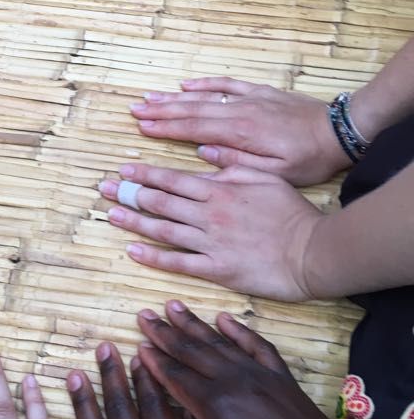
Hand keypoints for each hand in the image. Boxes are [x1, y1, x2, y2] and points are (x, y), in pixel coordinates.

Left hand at [99, 163, 323, 299]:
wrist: (313, 251)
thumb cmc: (292, 213)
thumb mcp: (265, 175)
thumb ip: (232, 163)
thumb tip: (204, 149)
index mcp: (220, 189)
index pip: (172, 179)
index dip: (145, 174)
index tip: (123, 170)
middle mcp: (209, 214)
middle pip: (160, 201)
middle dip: (129, 193)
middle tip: (105, 188)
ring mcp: (211, 242)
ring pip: (163, 229)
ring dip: (134, 221)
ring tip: (110, 214)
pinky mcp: (217, 269)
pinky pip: (178, 262)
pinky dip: (153, 256)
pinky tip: (133, 250)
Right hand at [129, 77, 349, 184]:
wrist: (339, 131)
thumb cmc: (309, 158)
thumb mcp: (275, 173)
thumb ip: (237, 162)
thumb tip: (204, 153)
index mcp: (239, 133)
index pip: (193, 129)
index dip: (165, 128)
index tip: (142, 127)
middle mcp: (238, 111)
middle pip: (191, 110)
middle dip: (160, 111)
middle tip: (134, 110)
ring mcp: (248, 99)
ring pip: (204, 97)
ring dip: (175, 98)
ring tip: (150, 97)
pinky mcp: (260, 92)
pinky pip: (227, 84)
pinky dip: (206, 84)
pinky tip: (187, 84)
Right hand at [137, 301, 403, 418]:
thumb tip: (179, 413)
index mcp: (216, 406)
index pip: (176, 377)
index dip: (155, 362)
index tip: (137, 345)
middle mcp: (235, 381)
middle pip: (193, 351)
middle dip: (166, 333)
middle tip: (145, 315)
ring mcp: (260, 376)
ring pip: (220, 342)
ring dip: (194, 323)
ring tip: (173, 306)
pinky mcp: (282, 378)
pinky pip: (256, 345)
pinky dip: (238, 330)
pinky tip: (224, 318)